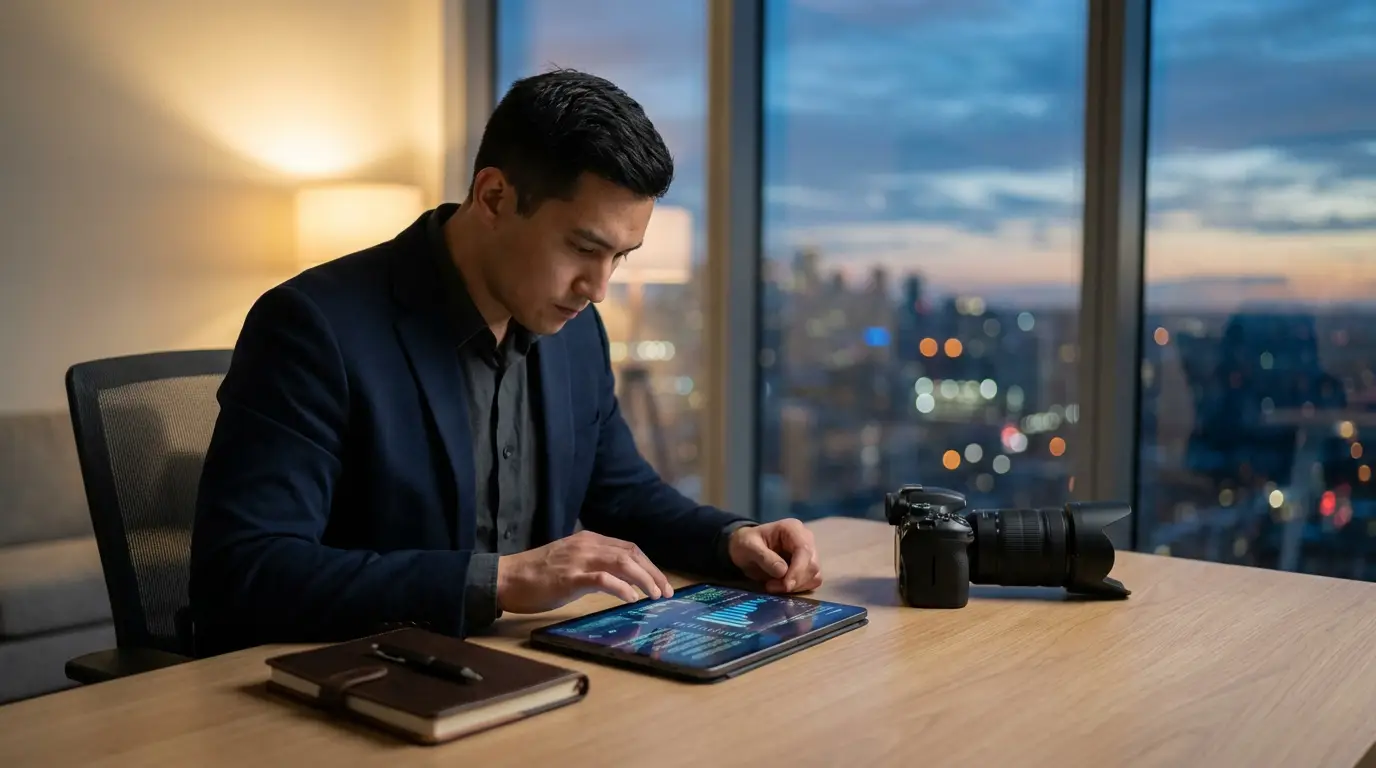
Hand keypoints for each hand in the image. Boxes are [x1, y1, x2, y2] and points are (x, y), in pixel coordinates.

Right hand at [495, 530, 673, 613]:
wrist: (506, 577)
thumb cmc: (536, 575)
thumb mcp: (570, 563)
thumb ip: (594, 567)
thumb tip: (621, 583)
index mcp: (589, 540)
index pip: (629, 548)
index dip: (649, 565)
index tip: (661, 583)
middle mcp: (587, 545)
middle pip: (631, 554)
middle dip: (653, 573)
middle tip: (666, 592)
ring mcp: (578, 559)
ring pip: (622, 563)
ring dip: (644, 580)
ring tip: (654, 596)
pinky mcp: (569, 577)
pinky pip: (603, 579)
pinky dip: (622, 588)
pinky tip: (631, 598)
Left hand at [727, 519, 822, 593]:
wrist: (744, 548)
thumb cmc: (746, 543)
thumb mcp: (749, 547)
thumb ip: (765, 557)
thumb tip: (783, 572)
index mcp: (792, 529)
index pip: (804, 550)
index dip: (798, 570)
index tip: (785, 585)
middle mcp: (805, 539)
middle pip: (812, 565)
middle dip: (795, 581)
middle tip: (772, 587)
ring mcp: (808, 554)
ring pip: (814, 576)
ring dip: (796, 586)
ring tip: (773, 586)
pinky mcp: (807, 567)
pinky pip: (811, 582)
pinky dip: (798, 588)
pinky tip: (781, 586)